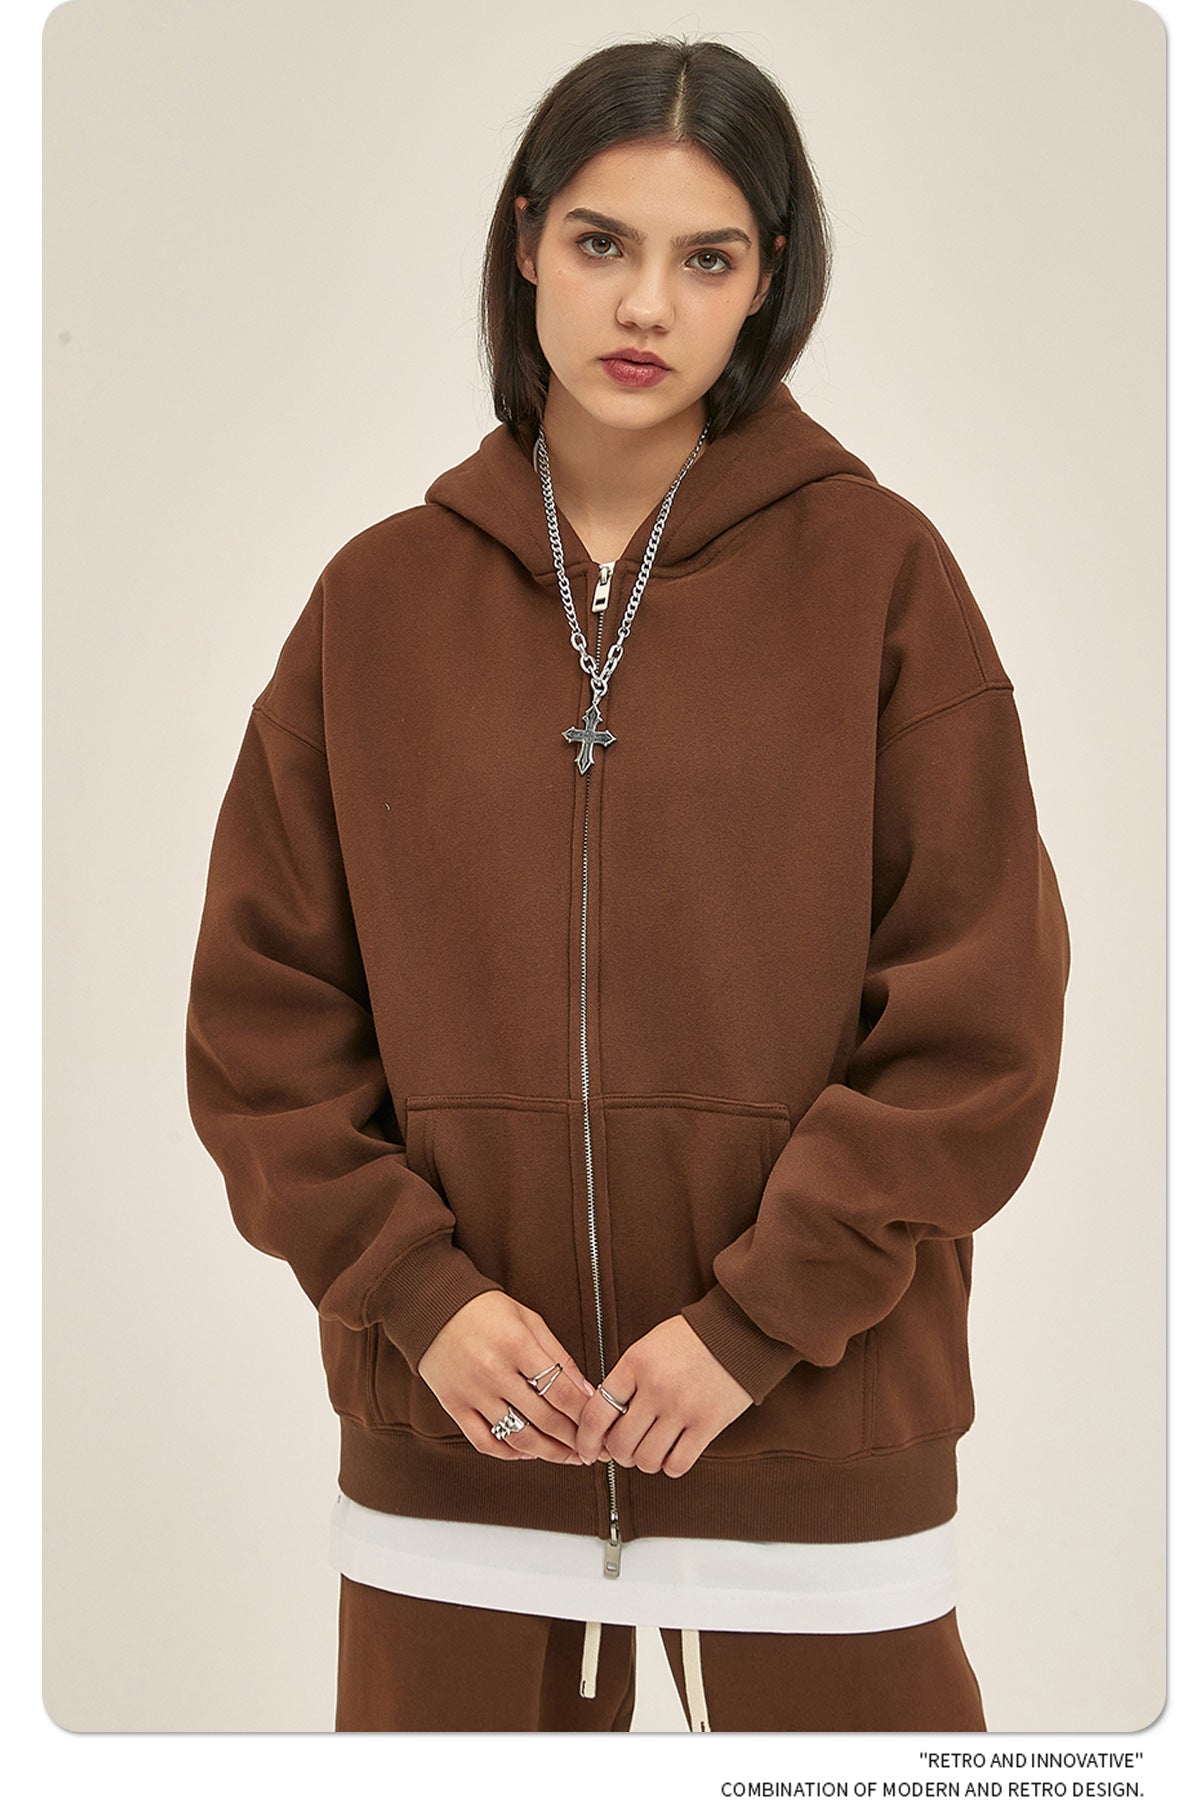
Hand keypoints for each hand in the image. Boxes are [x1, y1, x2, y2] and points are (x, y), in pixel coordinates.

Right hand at [417, 1291, 593, 1466]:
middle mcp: (493, 1372)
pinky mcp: (454, 1406)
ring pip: (518, 1437)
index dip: (585, 1414)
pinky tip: (528, 1451)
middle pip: (544, 1419)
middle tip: (591, 1447)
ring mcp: (472, 1393)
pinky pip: (486, 1442)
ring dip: (549, 1453)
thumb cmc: (485, 1310)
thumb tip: (586, 1391)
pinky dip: (510, 1453)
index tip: (599, 1424)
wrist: (434, 1307)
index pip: (561, 1391)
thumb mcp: (530, 1321)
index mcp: (516, 1345)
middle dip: (574, 1439)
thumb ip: (559, 1357)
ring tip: (568, 1456)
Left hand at [573, 1316, 752, 1476]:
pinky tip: (674, 1453)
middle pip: (620, 1443)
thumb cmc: (691, 1338)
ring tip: (651, 1450)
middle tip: (625, 1449)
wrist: (739, 1329)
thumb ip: (627, 1379)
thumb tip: (606, 1421)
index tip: (587, 1451)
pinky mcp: (708, 1423)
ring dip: (645, 1461)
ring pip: (647, 1459)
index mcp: (635, 1363)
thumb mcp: (648, 1347)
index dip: (586, 1440)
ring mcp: (682, 1407)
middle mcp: (655, 1387)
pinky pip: (678, 1464)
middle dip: (619, 1453)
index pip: (596, 1413)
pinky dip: (671, 1466)